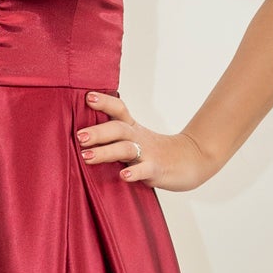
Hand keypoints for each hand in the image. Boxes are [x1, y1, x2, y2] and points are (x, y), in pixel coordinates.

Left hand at [76, 92, 212, 191]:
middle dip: (98, 131)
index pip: (118, 110)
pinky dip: (134, 172)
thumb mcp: (135, 139)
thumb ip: (113, 138)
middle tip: (79, 136)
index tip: (88, 97)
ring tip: (86, 156)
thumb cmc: (157, 151)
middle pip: (118, 129)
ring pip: (126, 149)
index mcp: (133, 128)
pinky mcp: (157, 170)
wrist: (193, 160)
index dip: (105, 102)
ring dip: (106, 151)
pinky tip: (123, 175)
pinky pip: (145, 170)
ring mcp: (148, 154)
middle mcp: (138, 138)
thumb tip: (83, 136)